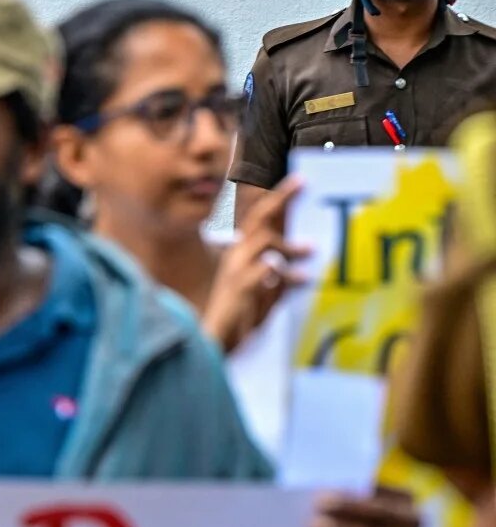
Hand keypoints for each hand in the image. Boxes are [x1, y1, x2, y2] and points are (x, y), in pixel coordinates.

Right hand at [202, 178, 309, 354]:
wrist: (215, 344)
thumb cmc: (239, 322)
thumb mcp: (264, 298)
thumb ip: (277, 283)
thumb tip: (295, 271)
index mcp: (240, 257)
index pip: (258, 221)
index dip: (278, 200)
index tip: (299, 181)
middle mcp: (236, 259)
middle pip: (258, 220)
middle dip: (280, 200)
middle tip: (303, 183)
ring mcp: (236, 272)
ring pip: (262, 241)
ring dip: (288, 244)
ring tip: (311, 249)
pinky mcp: (239, 289)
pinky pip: (262, 271)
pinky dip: (277, 269)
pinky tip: (298, 276)